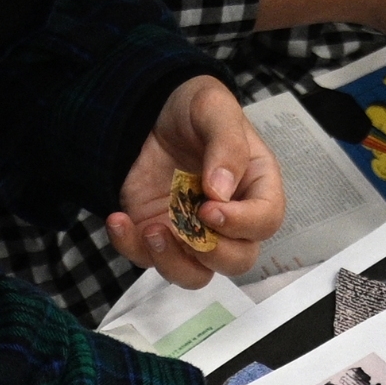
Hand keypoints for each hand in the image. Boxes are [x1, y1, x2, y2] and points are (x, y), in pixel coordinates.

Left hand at [109, 77, 284, 287]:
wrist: (152, 111)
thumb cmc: (194, 109)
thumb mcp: (214, 109)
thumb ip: (226, 144)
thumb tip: (221, 192)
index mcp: (256, 186)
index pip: (266, 220)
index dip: (243, 224)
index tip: (210, 208)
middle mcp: (230, 218)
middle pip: (238, 260)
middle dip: (214, 254)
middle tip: (187, 229)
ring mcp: (194, 233)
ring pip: (195, 275)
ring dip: (173, 264)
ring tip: (151, 231)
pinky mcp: (159, 237)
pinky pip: (148, 260)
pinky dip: (130, 248)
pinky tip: (118, 220)